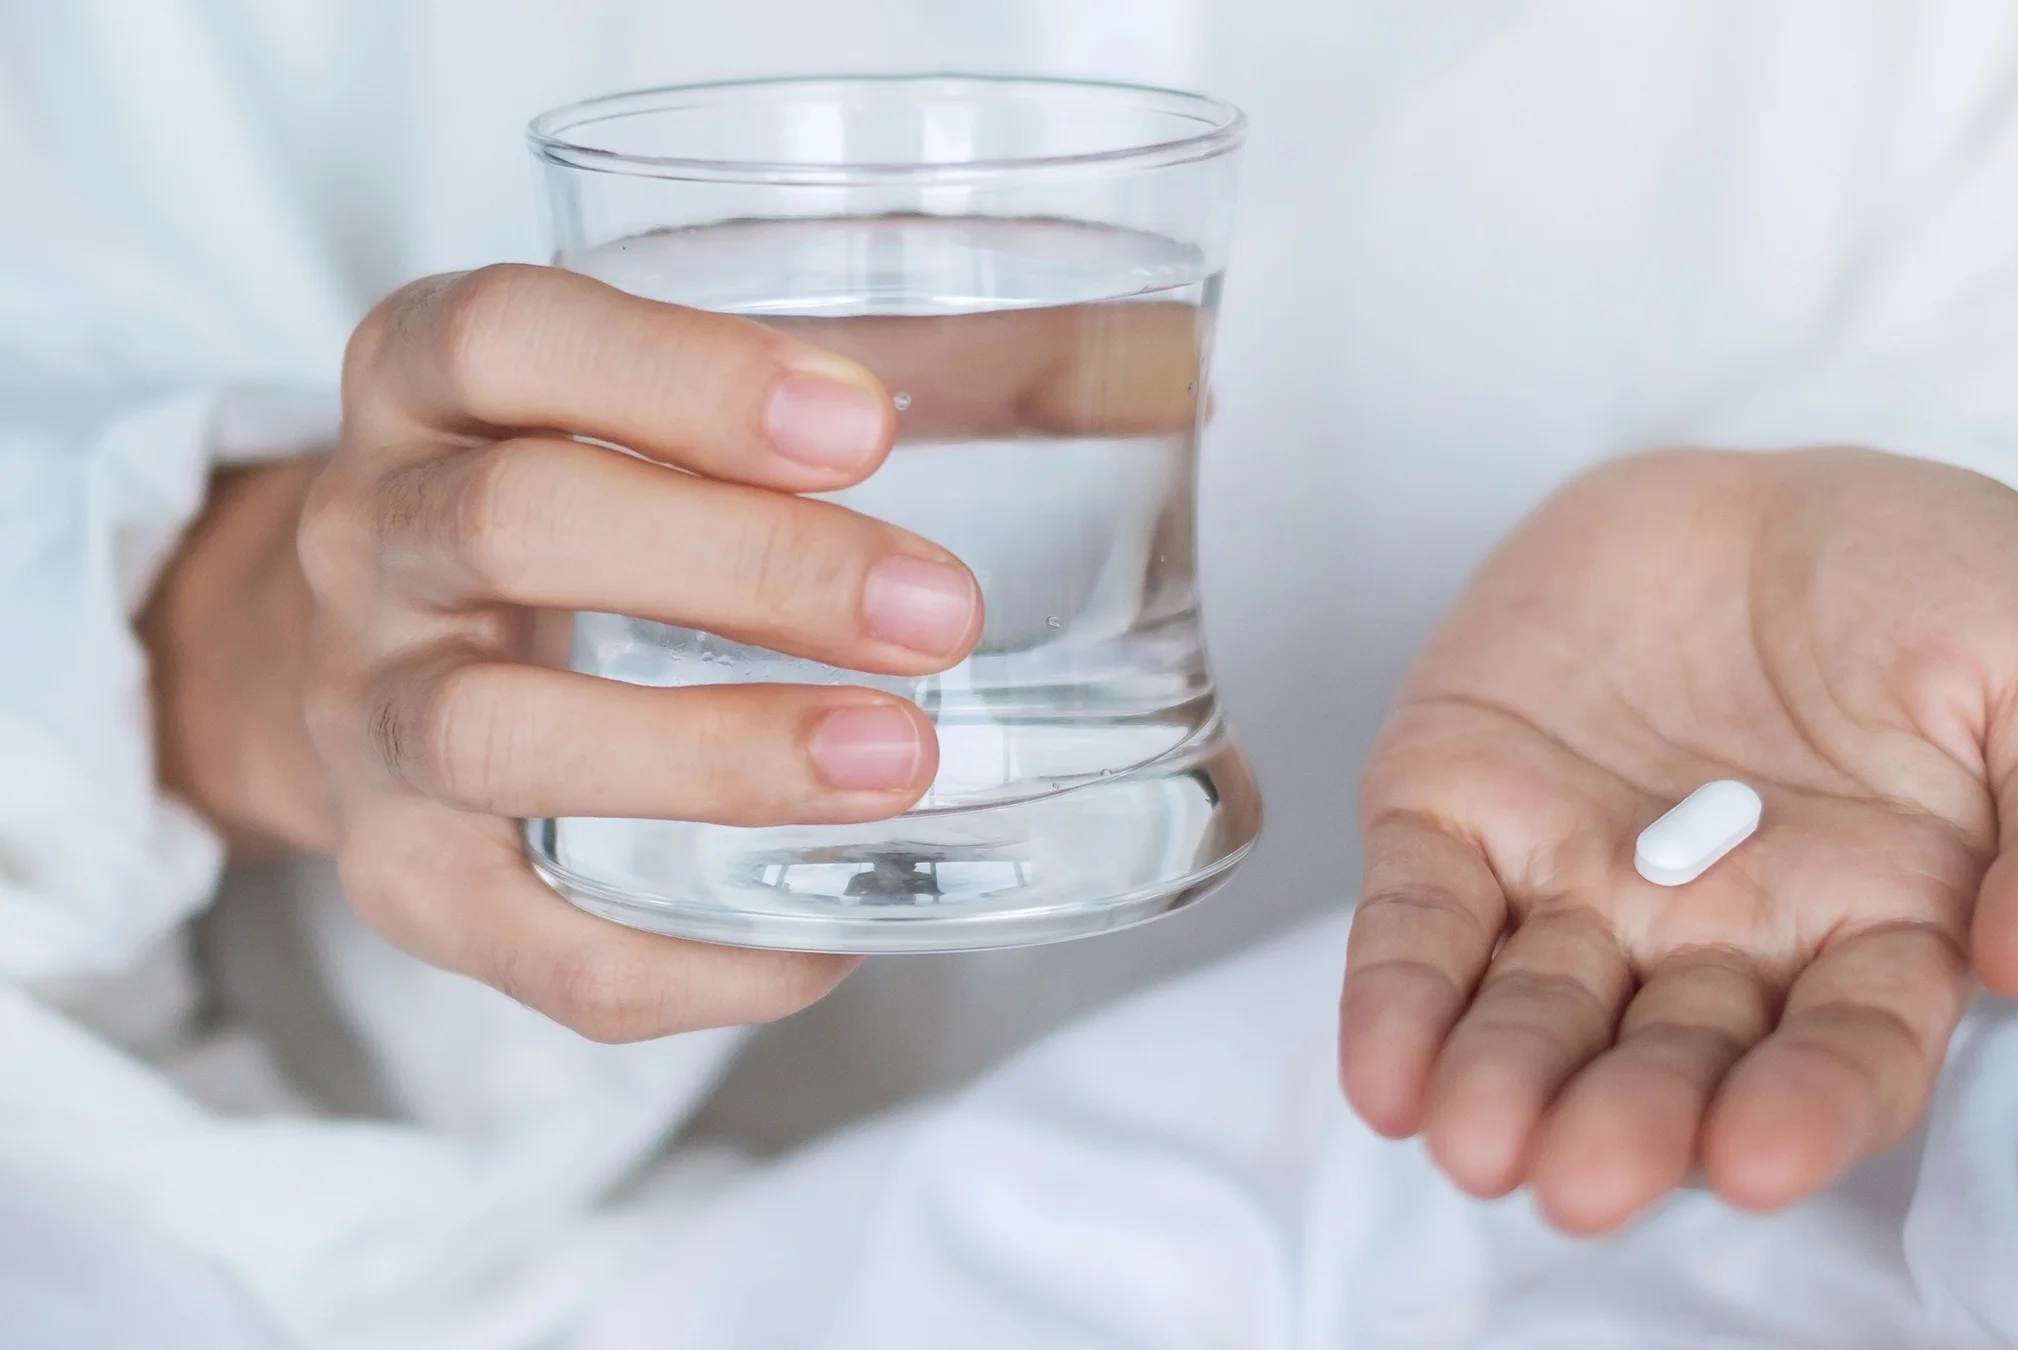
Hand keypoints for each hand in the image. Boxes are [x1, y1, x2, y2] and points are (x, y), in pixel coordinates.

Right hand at [145, 266, 1209, 1040]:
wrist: (369, 663)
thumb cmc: (587, 511)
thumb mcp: (676, 410)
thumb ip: (881, 381)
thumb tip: (1159, 373)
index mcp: (435, 384)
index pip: (507, 336)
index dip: (679, 373)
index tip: (867, 421)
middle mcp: (370, 537)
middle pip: (515, 523)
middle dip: (747, 568)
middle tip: (942, 615)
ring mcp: (368, 720)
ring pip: (498, 733)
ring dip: (715, 756)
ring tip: (902, 766)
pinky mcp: (407, 884)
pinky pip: (535, 944)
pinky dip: (696, 958)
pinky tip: (834, 942)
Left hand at [1339, 448, 2017, 1229]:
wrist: (1775, 495)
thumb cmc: (1940, 592)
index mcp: (1876, 936)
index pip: (1844, 1055)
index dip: (1805, 1110)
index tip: (1758, 1155)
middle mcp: (1719, 943)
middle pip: (1673, 1060)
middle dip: (1628, 1122)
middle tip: (1585, 1175)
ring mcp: (1584, 884)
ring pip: (1536, 1010)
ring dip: (1501, 1082)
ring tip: (1476, 1140)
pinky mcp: (1465, 813)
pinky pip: (1426, 917)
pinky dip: (1396, 994)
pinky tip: (1382, 1073)